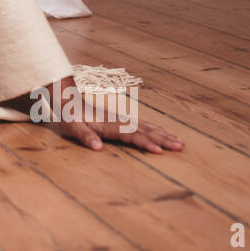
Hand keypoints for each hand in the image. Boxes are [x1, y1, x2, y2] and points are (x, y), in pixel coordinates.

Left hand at [42, 75, 184, 153]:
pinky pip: (144, 126)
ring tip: (180, 142)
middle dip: (163, 139)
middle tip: (180, 146)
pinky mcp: (123, 121)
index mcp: (109, 125)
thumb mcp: (72, 128)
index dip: (146, 143)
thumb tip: (98, 148)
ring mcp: (123, 120)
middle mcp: (120, 122)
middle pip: (145, 131)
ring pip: (148, 127)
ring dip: (164, 134)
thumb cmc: (70, 117)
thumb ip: (85, 137)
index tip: (160, 150)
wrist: (69, 100)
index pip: (131, 136)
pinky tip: (165, 133)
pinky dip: (157, 130)